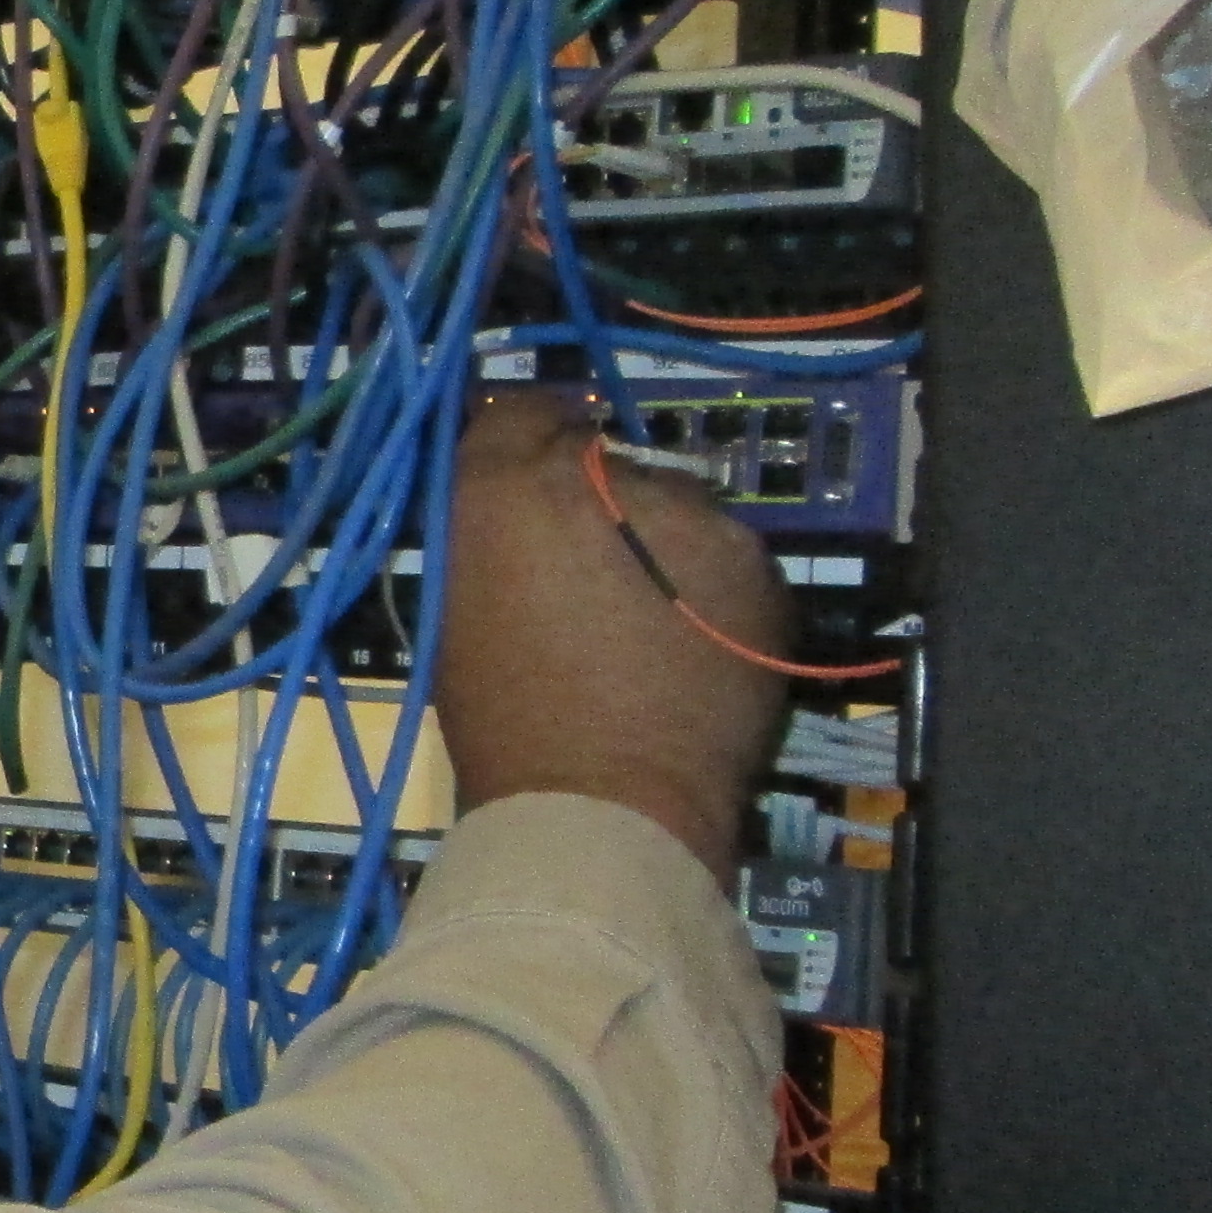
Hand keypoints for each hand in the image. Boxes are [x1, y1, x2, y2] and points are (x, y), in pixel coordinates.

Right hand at [434, 395, 791, 884]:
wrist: (607, 802)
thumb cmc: (505, 721)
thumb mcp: (455, 610)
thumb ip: (487, 533)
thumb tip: (512, 506)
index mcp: (508, 485)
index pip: (521, 410)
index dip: (530, 438)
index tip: (536, 472)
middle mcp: (602, 475)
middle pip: (602, 460)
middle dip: (598, 502)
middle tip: (590, 572)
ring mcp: (693, 514)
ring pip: (673, 508)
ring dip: (660, 543)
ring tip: (648, 620)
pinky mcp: (756, 561)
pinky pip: (725, 557)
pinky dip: (710, 587)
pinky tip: (691, 644)